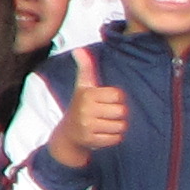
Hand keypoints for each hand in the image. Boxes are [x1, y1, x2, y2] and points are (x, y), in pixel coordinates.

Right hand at [48, 46, 128, 167]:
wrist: (67, 134)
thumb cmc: (81, 106)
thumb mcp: (82, 86)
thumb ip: (85, 68)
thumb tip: (78, 49)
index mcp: (87, 94)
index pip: (119, 95)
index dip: (116, 99)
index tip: (104, 101)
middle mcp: (85, 109)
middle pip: (122, 111)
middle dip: (118, 114)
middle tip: (105, 115)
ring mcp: (87, 126)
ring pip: (121, 126)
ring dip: (116, 127)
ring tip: (104, 125)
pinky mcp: (91, 140)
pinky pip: (116, 138)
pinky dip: (113, 138)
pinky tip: (102, 134)